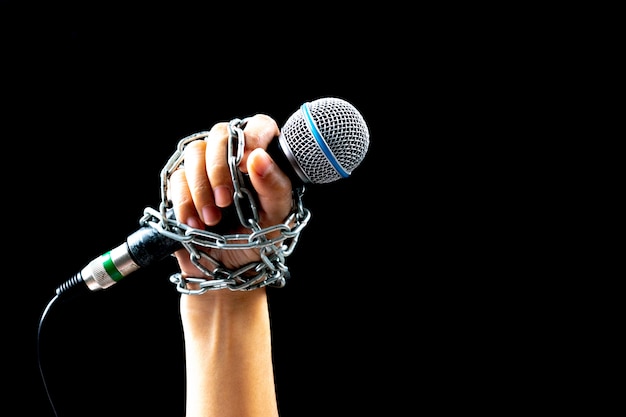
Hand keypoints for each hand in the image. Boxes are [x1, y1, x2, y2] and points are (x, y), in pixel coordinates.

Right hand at [168, 114, 293, 276]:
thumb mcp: (277, 217)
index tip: (247, 166)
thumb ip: (275, 187)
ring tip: (211, 220)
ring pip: (195, 152)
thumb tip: (259, 157)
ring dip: (200, 188)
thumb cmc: (259, 240)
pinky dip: (184, 202)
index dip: (252, 137)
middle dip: (220, 168)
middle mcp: (232, 156)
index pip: (258, 125)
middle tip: (225, 201)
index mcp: (262, 158)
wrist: (229, 269)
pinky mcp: (182, 183)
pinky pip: (176, 177)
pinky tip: (195, 223)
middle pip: (220, 134)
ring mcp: (205, 167)